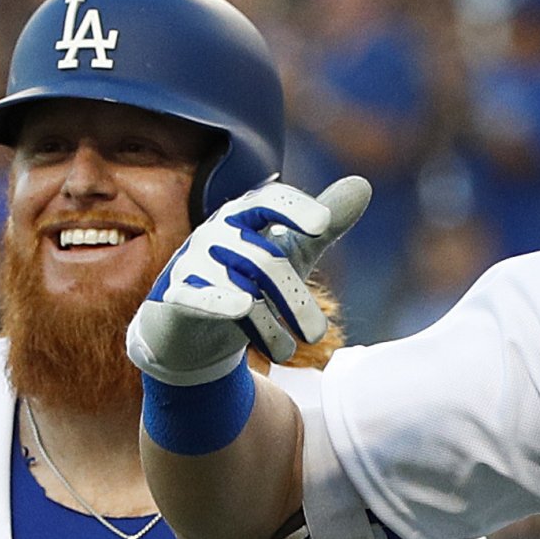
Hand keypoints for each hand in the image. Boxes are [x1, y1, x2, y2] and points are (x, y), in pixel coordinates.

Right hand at [127, 177, 371, 384]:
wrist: (195, 329)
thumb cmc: (249, 280)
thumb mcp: (291, 252)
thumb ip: (324, 225)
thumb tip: (363, 185)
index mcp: (246, 216)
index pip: (270, 200)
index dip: (295, 209)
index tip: (321, 225)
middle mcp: (219, 233)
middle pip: (266, 259)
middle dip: (295, 300)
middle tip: (318, 335)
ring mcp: (195, 261)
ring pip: (241, 287)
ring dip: (269, 325)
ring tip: (287, 353)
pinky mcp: (176, 292)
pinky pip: (198, 294)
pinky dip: (221, 301)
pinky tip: (244, 310)